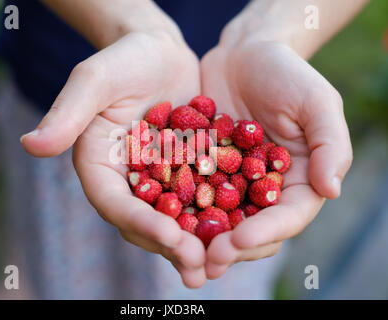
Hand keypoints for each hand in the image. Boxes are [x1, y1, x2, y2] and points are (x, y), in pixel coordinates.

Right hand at [20, 31, 207, 287]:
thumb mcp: (96, 79)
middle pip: (143, 221)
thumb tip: (30, 144)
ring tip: (217, 263)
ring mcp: (155, 181)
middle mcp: (125, 181)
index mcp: (98, 166)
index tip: (171, 237)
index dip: (139, 222)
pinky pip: (198, 200)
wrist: (159, 52)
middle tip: (198, 266)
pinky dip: (215, 218)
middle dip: (170, 245)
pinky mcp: (183, 174)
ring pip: (172, 219)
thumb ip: (68, 112)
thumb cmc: (124, 59)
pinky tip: (239, 231)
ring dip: (194, 244)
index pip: (114, 203)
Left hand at [200, 39, 352, 278]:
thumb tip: (331, 189)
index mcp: (297, 183)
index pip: (286, 219)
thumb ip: (330, 144)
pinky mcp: (202, 171)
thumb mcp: (316, 102)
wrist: (245, 54)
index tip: (237, 240)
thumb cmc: (287, 74)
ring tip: (179, 251)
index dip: (264, 234)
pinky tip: (157, 219)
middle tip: (205, 261)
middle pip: (251, 231)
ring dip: (200, 241)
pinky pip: (189, 195)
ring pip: (218, 222)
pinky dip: (176, 210)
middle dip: (229, 248)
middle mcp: (264, 191)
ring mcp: (231, 184)